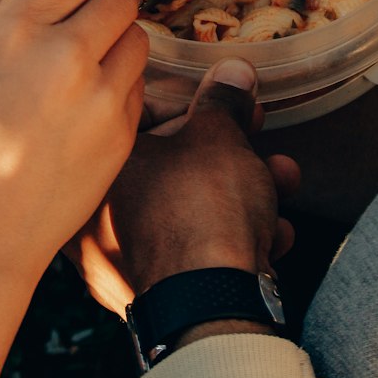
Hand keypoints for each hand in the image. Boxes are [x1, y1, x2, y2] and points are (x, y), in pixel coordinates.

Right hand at [0, 0, 147, 288]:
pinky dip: (119, 84)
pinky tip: (85, 107)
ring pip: (137, 35)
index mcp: (13, 30)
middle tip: (79, 25)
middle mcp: (63, 55)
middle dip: (102, 2)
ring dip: (116, 41)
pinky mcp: (122, 132)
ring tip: (83, 68)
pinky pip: (137, 83)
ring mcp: (99, 96)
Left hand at [70, 59, 298, 317]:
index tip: (225, 100)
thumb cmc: (201, 209)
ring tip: (282, 180)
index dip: (193, 103)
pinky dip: (232, 242)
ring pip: (187, 212)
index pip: (140, 118)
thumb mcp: (219, 136)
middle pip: (170, 167)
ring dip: (243, 193)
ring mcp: (119, 263)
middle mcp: (95, 217)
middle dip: (227, 150)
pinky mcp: (150, 298)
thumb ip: (223, 101)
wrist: (209, 306)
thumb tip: (233, 72)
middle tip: (257, 131)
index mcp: (99, 167)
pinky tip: (273, 236)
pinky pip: (190, 256)